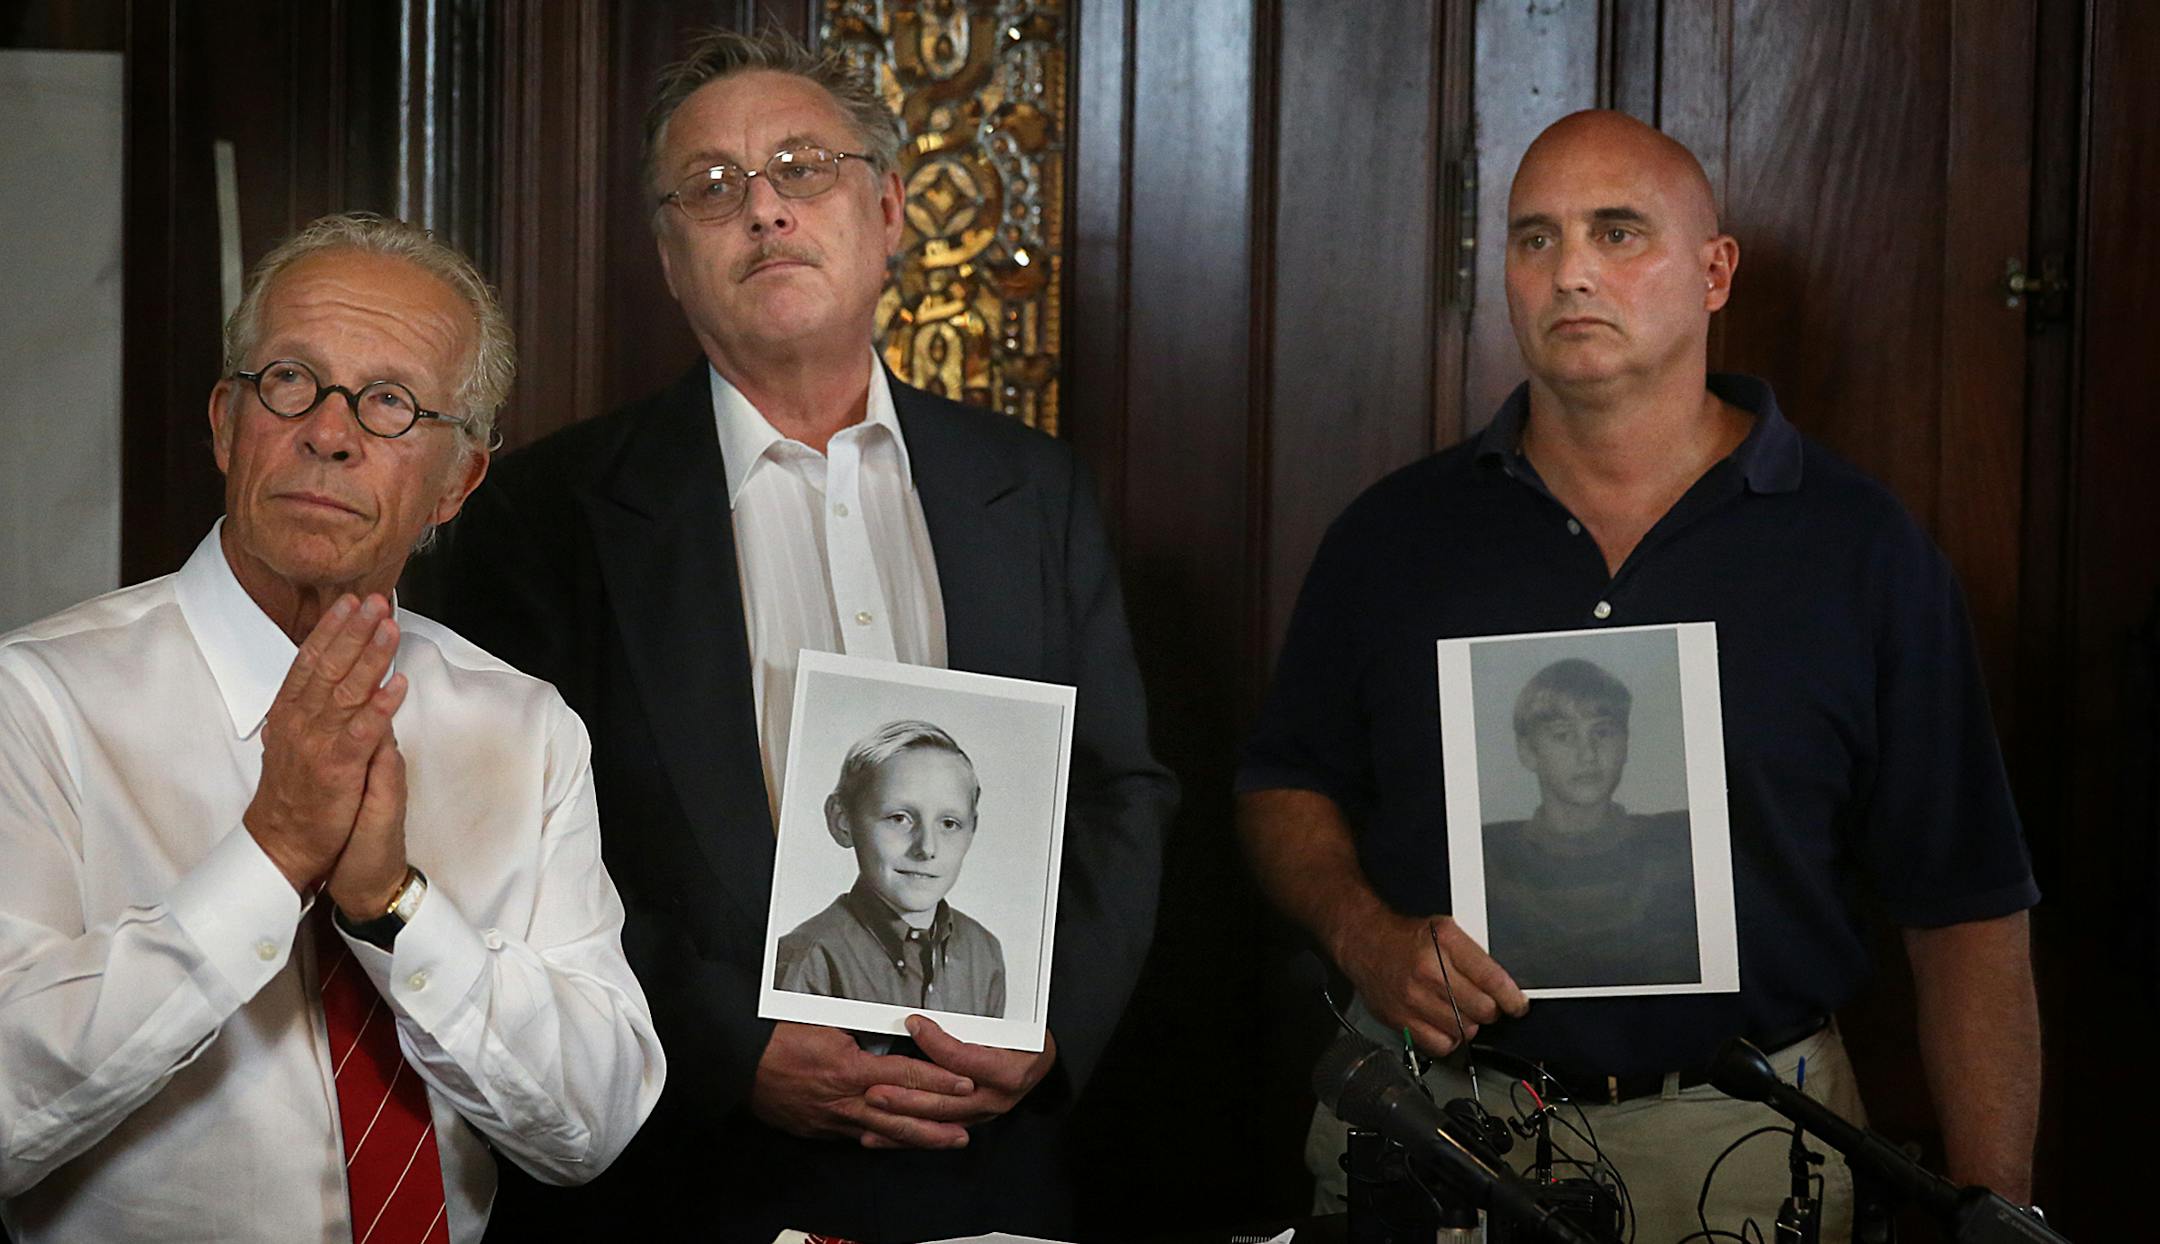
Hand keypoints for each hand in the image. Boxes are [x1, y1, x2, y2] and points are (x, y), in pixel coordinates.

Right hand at [244, 595, 406, 892]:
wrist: (282, 841)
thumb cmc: (293, 791)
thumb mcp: (292, 739)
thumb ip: (311, 708)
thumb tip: (336, 676)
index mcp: (288, 712)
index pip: (309, 660)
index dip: (330, 629)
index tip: (349, 602)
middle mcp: (300, 722)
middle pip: (328, 666)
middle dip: (354, 631)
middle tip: (375, 601)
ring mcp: (317, 744)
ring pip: (346, 691)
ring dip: (370, 657)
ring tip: (389, 628)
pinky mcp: (338, 768)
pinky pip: (361, 732)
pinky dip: (379, 707)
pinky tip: (396, 686)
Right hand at [749, 1022, 975, 1148]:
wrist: (741, 1063)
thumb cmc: (781, 1037)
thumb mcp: (827, 1025)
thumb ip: (862, 1034)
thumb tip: (891, 1033)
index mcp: (850, 1068)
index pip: (906, 1074)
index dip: (938, 1079)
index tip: (964, 1082)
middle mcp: (846, 1099)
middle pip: (902, 1115)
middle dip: (937, 1125)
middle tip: (966, 1131)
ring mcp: (833, 1119)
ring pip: (884, 1132)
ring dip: (918, 1138)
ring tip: (946, 1141)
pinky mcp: (821, 1130)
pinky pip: (858, 1138)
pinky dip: (883, 1141)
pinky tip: (899, 1143)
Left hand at [857, 1016, 1057, 1144]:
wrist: (1040, 1062)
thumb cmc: (1026, 1040)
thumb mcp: (1010, 1025)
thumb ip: (975, 1024)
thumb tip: (938, 1011)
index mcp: (1008, 1071)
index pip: (964, 1060)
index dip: (935, 1042)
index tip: (914, 1024)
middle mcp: (995, 1098)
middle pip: (945, 1100)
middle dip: (906, 1096)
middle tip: (877, 1089)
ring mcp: (983, 1114)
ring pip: (937, 1120)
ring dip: (901, 1117)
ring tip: (873, 1108)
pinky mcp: (971, 1122)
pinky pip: (934, 1132)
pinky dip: (905, 1135)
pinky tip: (878, 1135)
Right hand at [1334, 912, 1527, 1054]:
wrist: (1364, 942)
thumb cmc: (1407, 938)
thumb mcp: (1447, 930)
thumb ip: (1476, 956)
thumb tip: (1506, 987)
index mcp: (1446, 942)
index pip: (1493, 980)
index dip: (1512, 999)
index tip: (1517, 1005)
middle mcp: (1429, 969)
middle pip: (1483, 1009)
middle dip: (1490, 1010)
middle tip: (1482, 1004)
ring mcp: (1413, 997)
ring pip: (1465, 1030)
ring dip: (1469, 1024)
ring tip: (1459, 1010)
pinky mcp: (1400, 1018)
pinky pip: (1441, 1045)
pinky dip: (1448, 1039)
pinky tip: (1444, 1024)